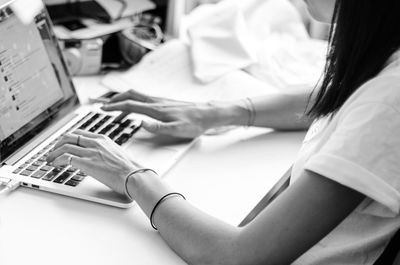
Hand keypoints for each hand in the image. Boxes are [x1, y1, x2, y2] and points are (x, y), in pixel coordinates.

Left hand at [46, 130, 137, 195]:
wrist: (133, 175)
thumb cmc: (128, 169)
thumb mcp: (115, 154)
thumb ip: (104, 152)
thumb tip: (98, 159)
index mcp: (102, 139)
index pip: (80, 133)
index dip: (68, 138)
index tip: (62, 144)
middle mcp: (95, 143)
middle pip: (69, 137)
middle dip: (57, 144)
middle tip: (52, 151)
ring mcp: (90, 152)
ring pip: (64, 146)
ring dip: (53, 153)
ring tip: (49, 160)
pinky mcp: (87, 162)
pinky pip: (65, 157)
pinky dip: (56, 160)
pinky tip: (55, 164)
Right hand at [101, 89, 221, 138]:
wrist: (207, 114)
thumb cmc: (194, 123)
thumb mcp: (178, 130)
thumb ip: (159, 127)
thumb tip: (141, 123)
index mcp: (156, 109)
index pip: (130, 105)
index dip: (115, 107)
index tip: (103, 109)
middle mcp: (156, 102)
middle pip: (130, 95)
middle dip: (114, 99)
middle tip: (103, 105)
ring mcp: (160, 101)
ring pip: (136, 96)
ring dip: (123, 100)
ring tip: (115, 111)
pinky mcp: (164, 102)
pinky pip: (143, 99)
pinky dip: (133, 102)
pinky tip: (135, 110)